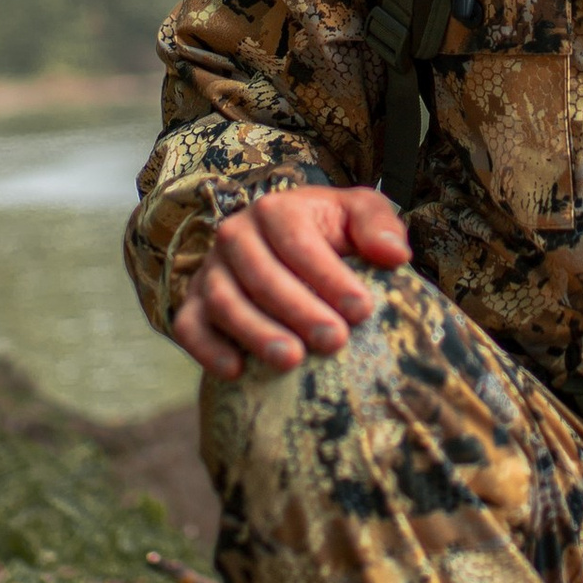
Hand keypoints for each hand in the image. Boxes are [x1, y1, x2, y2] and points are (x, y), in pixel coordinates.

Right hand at [170, 185, 409, 379]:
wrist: (284, 247)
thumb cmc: (329, 234)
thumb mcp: (359, 215)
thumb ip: (379, 226)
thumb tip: (395, 255)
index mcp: (276, 210)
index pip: (298, 242)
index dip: (329, 276)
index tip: (363, 310)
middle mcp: (235, 236)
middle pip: (262, 274)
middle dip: (299, 309)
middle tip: (335, 341)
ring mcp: (210, 271)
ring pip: (224, 301)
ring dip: (256, 332)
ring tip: (291, 360)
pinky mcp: (192, 304)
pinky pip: (188, 326)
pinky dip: (207, 349)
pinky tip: (236, 372)